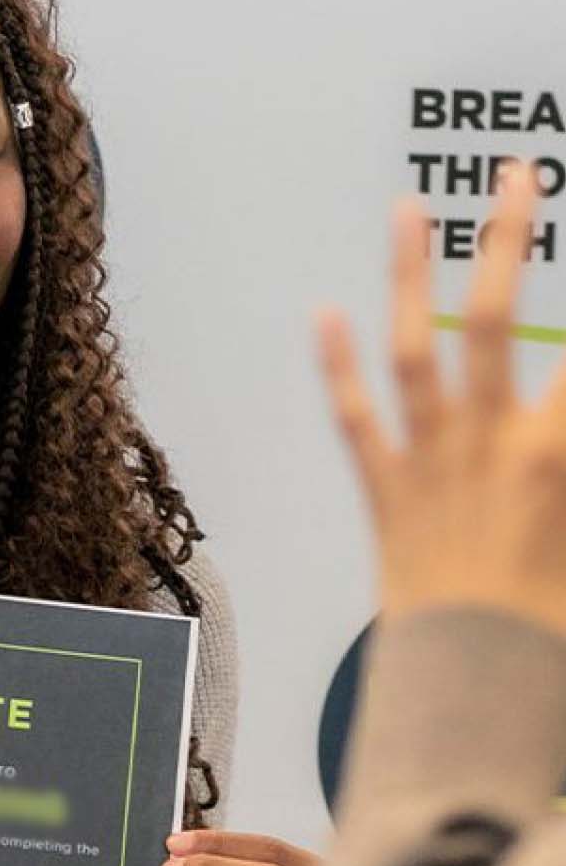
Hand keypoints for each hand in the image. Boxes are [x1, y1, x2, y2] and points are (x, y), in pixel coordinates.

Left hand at [319, 162, 565, 635]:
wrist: (481, 690)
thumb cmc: (558, 629)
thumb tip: (560, 418)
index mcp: (565, 452)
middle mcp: (496, 440)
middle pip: (498, 318)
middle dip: (508, 238)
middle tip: (516, 175)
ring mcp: (433, 461)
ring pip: (416, 350)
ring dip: (409, 276)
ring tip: (404, 209)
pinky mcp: (387, 492)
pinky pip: (356, 419)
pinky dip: (337, 368)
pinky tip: (323, 315)